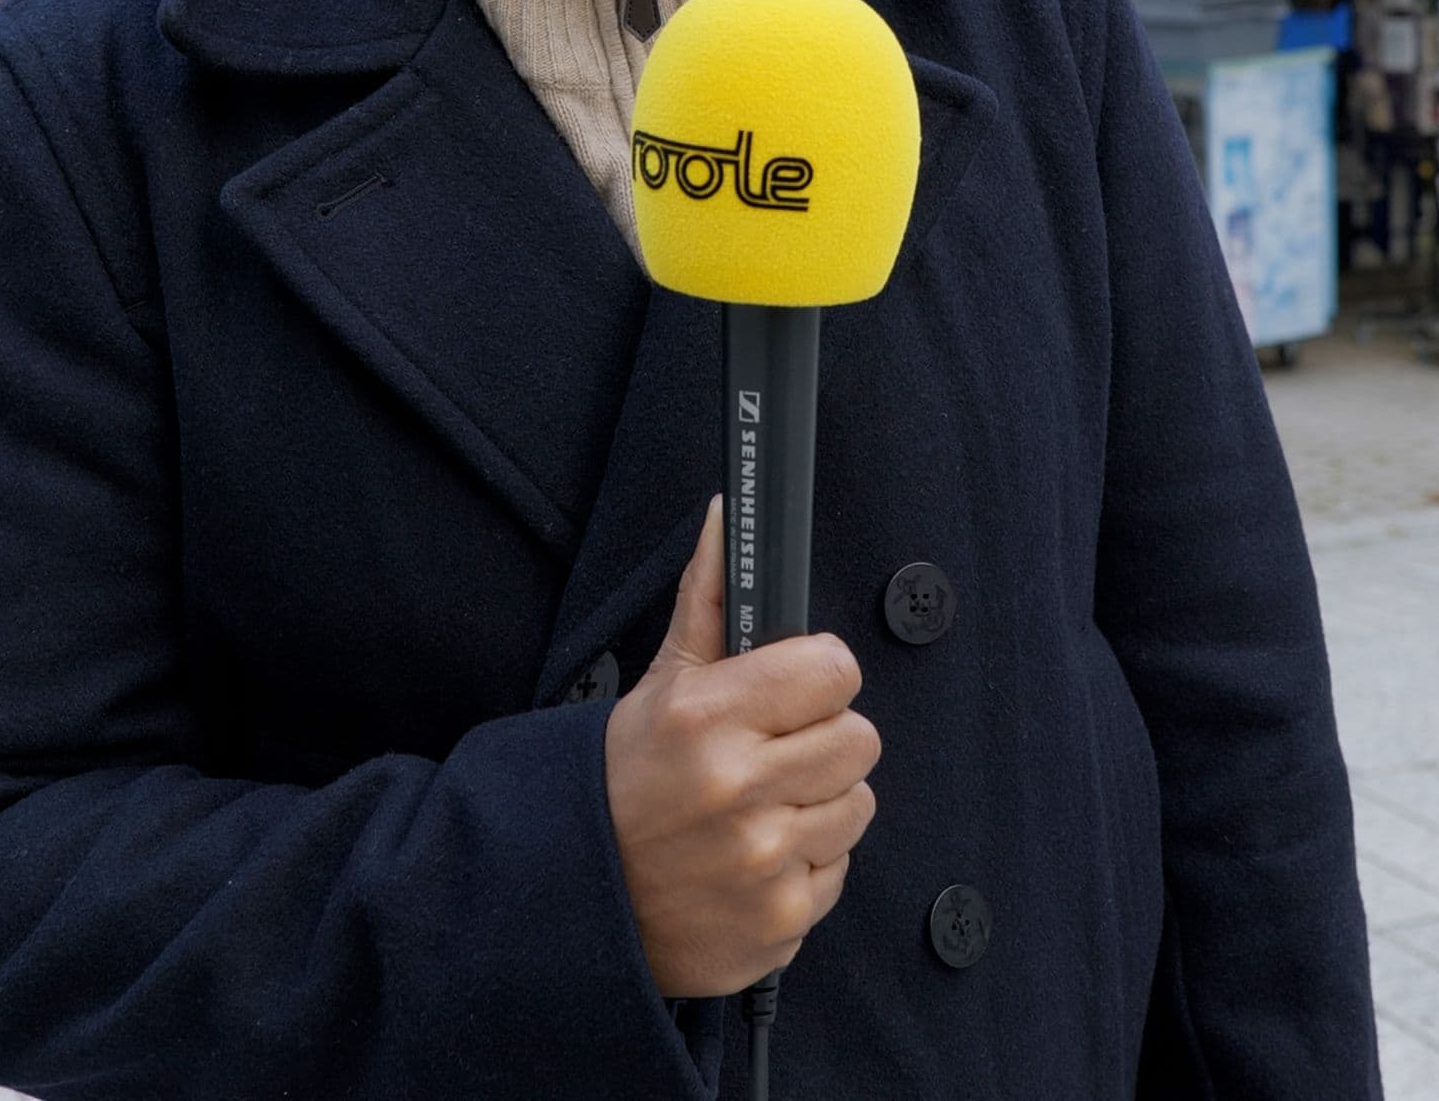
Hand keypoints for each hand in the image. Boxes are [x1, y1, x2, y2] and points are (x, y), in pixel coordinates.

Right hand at [604, 498, 880, 997]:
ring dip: (816, 808)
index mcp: (707, 718)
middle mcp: (737, 790)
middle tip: (770, 757)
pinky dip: (804, 869)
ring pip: (858, 806)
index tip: (790, 693)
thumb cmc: (623, 785)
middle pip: (860, 740)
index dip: (816, 679)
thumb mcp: (657, 686)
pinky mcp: (779, 923)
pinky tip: (753, 862)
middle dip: (821, 744)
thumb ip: (708, 598)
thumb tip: (729, 515)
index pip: (834, 669)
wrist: (578, 902)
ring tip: (757, 812)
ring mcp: (762, 863)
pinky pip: (838, 872)